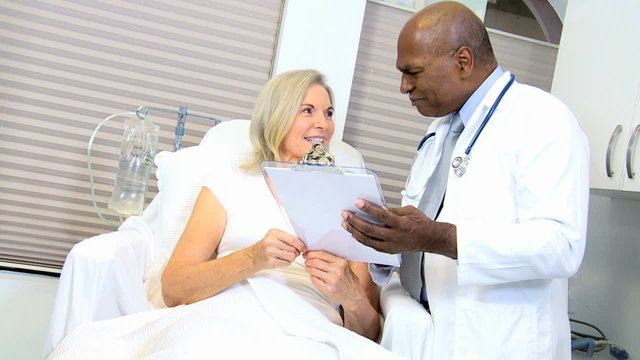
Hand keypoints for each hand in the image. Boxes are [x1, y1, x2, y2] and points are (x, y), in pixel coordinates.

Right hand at [248, 229, 305, 269]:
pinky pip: (287, 263)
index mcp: (273, 233)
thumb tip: (301, 243)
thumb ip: (286, 238)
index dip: (300, 244)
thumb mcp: (274, 236)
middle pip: (292, 248)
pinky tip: (281, 260)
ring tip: (285, 256)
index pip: (292, 239)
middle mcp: (271, 241)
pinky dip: (286, 262)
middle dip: (296, 252)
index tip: (303, 247)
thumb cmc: (265, 246)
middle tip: (292, 252)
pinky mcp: (271, 262)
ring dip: (291, 258)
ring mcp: (270, 252)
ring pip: (291, 256)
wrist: (253, 256)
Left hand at [303, 251, 366, 310]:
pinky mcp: (328, 289)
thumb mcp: (345, 267)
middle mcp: (337, 270)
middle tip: (306, 261)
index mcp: (341, 262)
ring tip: (308, 268)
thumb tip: (317, 255)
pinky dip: (311, 277)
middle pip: (316, 262)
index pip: (322, 254)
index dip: (312, 253)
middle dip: (308, 261)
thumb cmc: (349, 281)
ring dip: (308, 268)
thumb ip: (333, 261)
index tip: (307, 254)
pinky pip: (314, 280)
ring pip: (313, 270)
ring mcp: (332, 280)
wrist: (354, 297)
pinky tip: (313, 276)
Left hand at [341, 199, 457, 258]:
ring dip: (355, 231)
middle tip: (345, 214)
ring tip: (345, 224)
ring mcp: (391, 246)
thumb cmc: (421, 224)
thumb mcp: (410, 211)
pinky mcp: (389, 251)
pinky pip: (372, 246)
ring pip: (368, 240)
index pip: (382, 216)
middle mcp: (395, 237)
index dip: (368, 208)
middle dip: (355, 221)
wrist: (430, 240)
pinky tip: (354, 233)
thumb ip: (393, 210)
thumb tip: (378, 207)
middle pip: (370, 229)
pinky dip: (361, 240)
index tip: (358, 202)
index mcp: (402, 225)